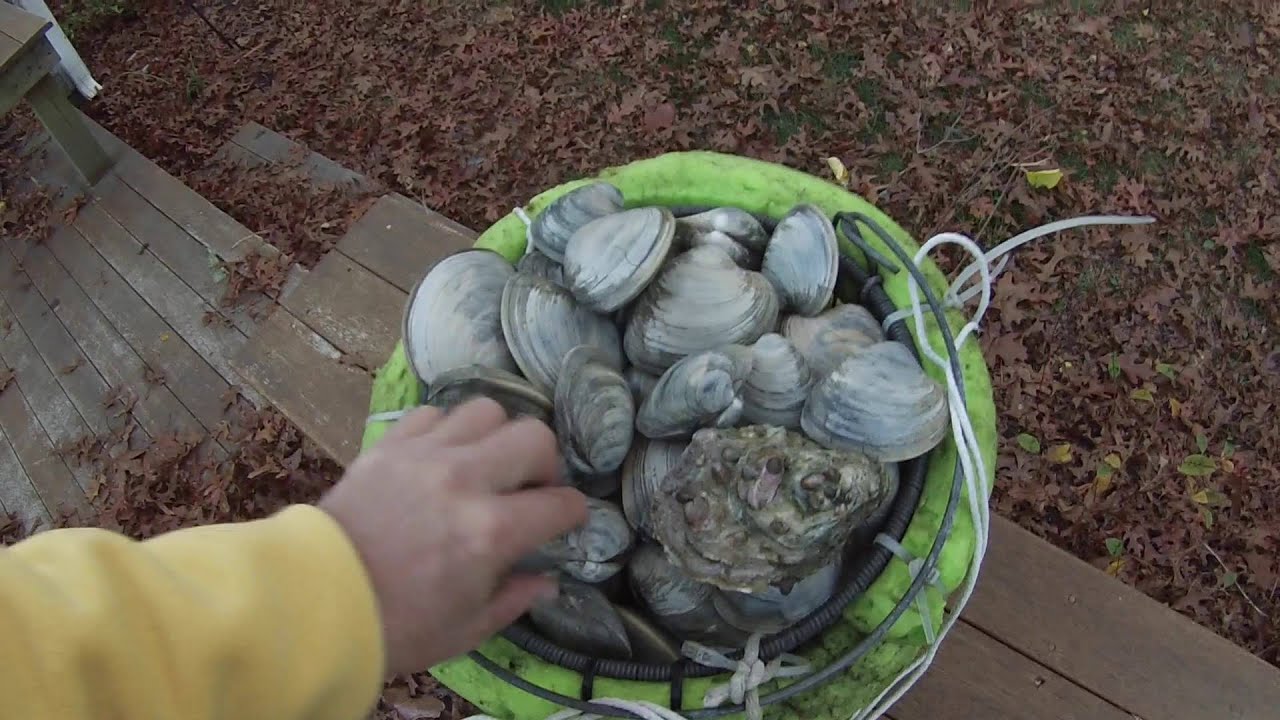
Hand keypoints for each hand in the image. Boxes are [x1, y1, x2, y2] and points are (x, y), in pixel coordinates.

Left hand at [318, 397, 587, 674]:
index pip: (560, 503)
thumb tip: (546, 580)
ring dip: (496, 436)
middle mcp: (465, 480)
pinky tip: (441, 457)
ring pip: (487, 411)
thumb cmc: (395, 625)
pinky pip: (435, 414)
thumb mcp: (466, 628)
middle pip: (534, 436)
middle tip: (530, 486)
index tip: (566, 518)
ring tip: (485, 463)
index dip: (572, 511)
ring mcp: (426, 455)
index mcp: (491, 531)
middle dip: (544, 462)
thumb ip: (514, 599)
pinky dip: (448, 430)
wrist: (312, 602)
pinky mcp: (390, 445)